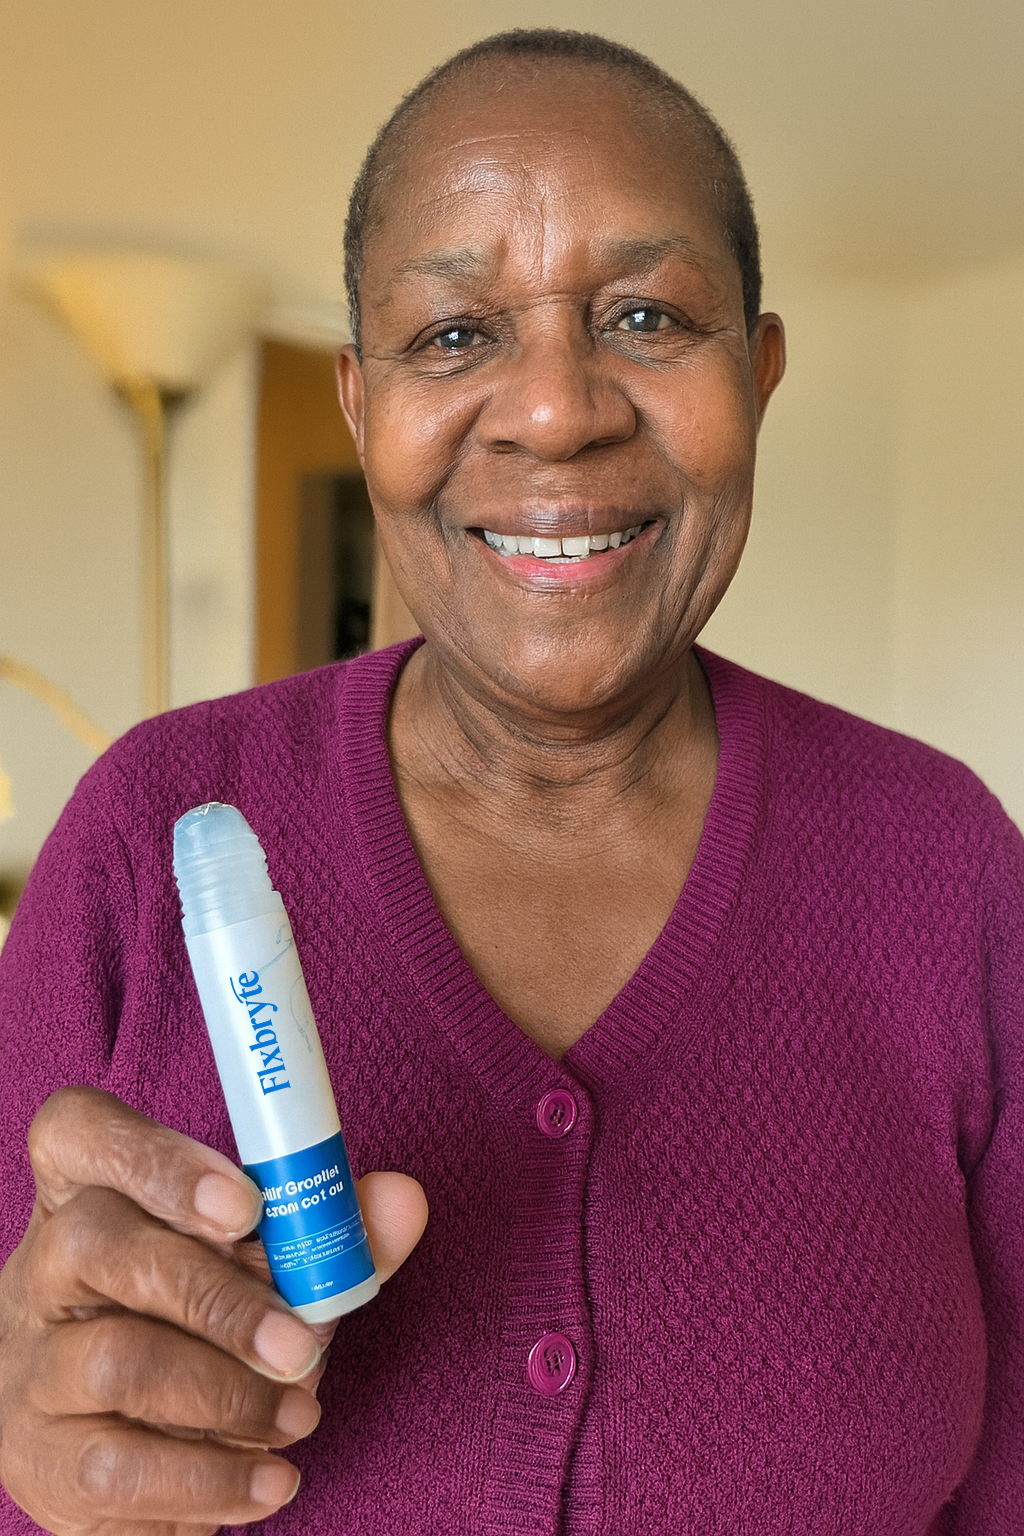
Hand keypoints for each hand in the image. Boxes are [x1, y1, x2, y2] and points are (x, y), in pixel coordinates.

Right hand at [0, 1087, 427, 1534]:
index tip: (247, 1204)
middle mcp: (45, 1264)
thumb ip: (333, 1229)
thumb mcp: (269, 1266)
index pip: (78, 1133)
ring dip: (229, 1393)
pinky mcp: (41, 1460)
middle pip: (101, 1246)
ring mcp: (31, 1363)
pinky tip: (270, 1480)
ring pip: (115, 1360)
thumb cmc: (208, 1322)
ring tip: (300, 1414)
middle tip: (304, 1346)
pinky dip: (210, 1479)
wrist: (136, 1442)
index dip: (156, 1158)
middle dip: (220, 1296)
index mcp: (92, 1189)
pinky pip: (114, 1468)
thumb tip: (403, 1197)